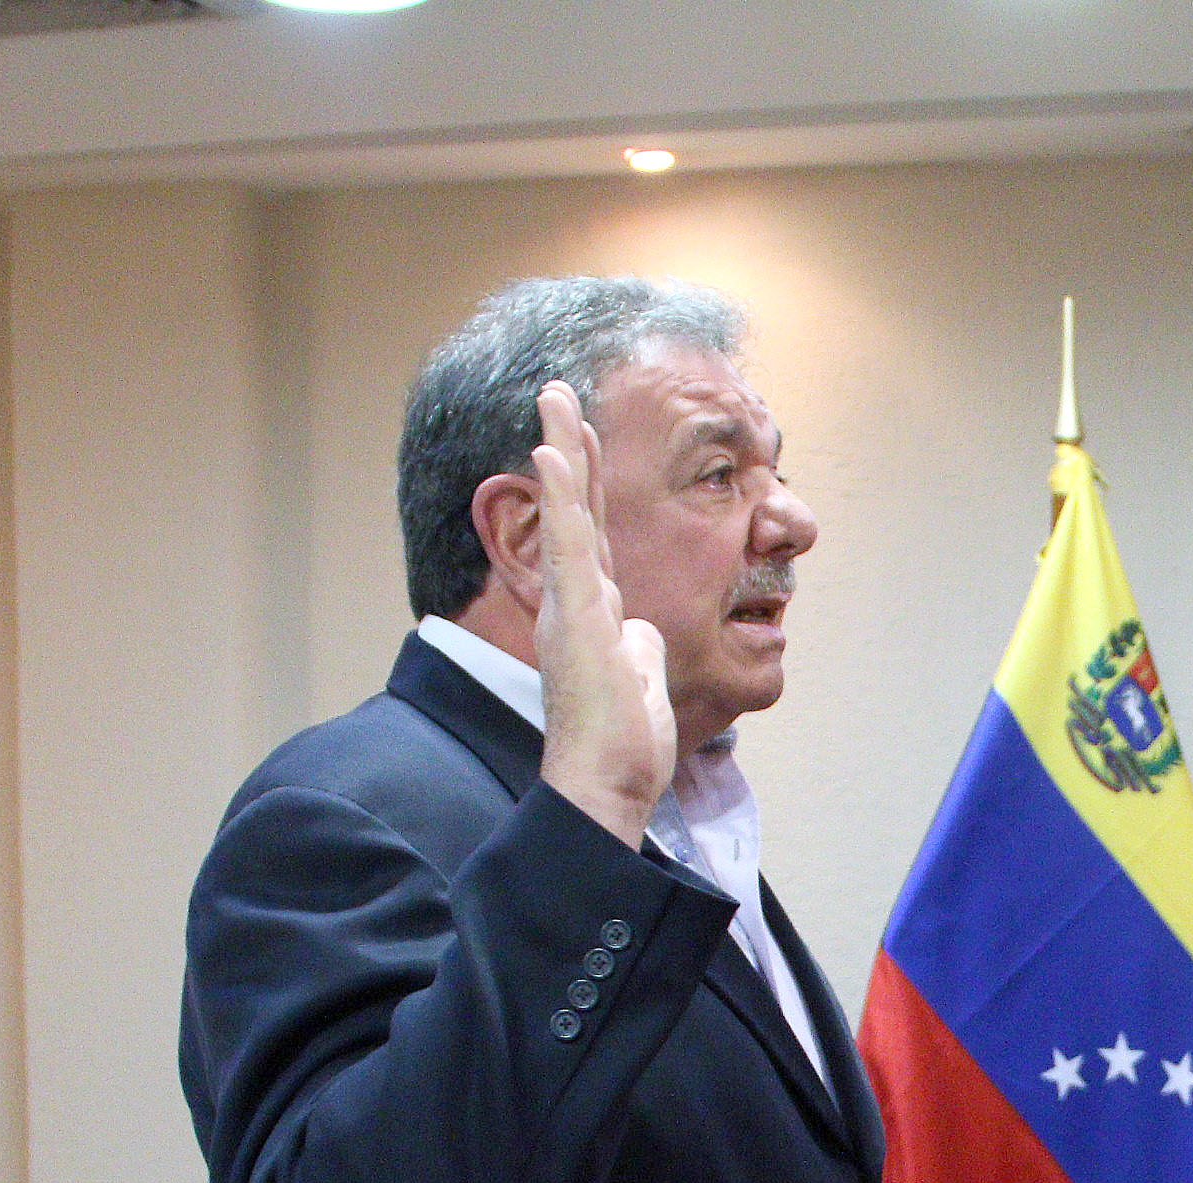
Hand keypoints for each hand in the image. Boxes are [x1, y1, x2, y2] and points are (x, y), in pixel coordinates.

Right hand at [531, 381, 673, 846]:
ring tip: (554, 398)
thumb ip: (638, 645)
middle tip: (558, 392)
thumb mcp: (642, 679)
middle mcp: (575, 602)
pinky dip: (559, 496)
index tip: (582, 436)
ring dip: (561, 452)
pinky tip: (549, 451)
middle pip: (577, 510)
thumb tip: (643, 629)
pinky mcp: (573, 617)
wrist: (605, 781)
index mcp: (594, 614)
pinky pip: (568, 546)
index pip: (595, 535)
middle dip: (569, 448)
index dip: (590, 484)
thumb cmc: (623, 743)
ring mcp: (571, 606)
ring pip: (567, 514)